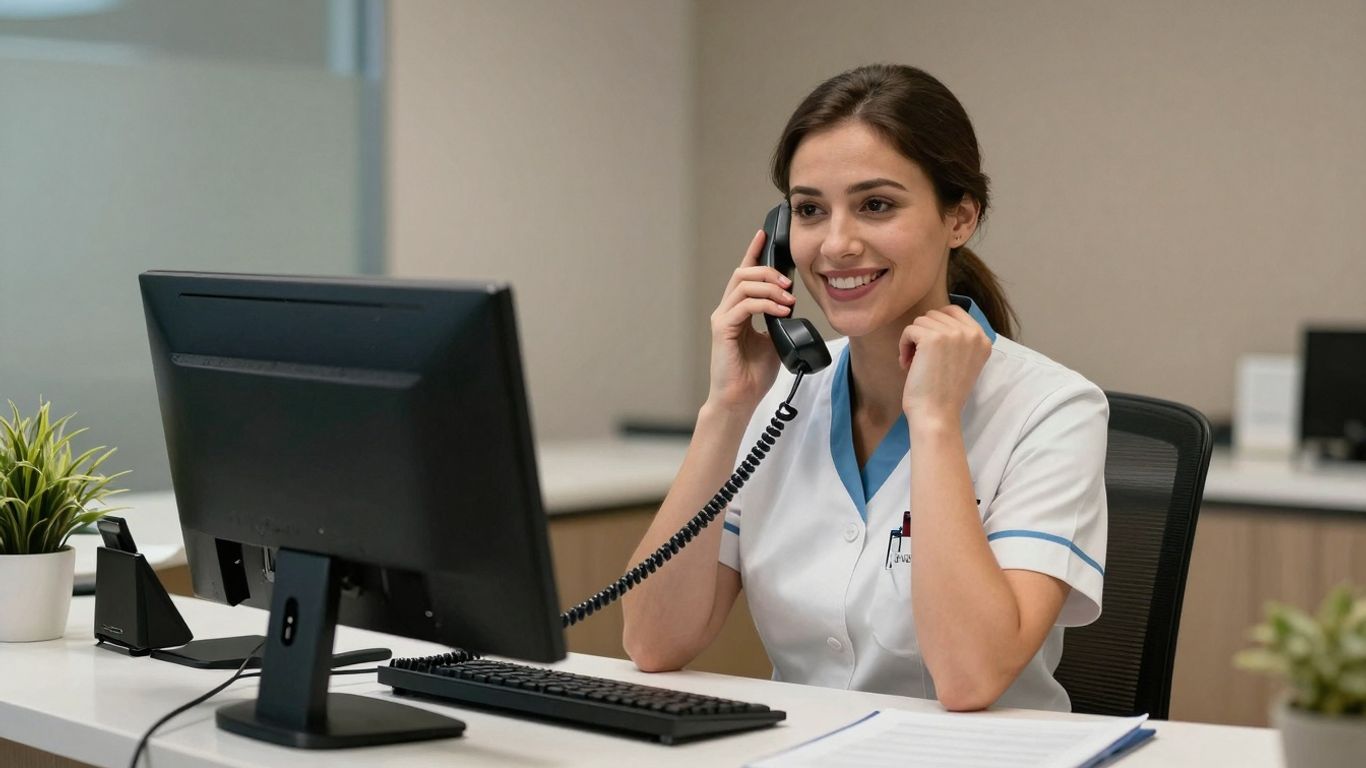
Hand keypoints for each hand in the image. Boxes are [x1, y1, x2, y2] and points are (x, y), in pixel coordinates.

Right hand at [705, 229, 795, 412]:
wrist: (739, 399)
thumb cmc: (753, 374)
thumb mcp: (773, 340)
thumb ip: (777, 319)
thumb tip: (790, 305)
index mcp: (738, 311)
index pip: (744, 275)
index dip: (753, 253)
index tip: (764, 235)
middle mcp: (727, 310)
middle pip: (743, 274)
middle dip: (768, 271)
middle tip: (789, 283)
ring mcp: (722, 318)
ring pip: (743, 285)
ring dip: (769, 287)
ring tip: (789, 299)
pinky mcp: (723, 329)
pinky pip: (744, 306)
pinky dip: (765, 304)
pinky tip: (781, 311)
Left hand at [898, 304, 991, 427]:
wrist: (938, 415)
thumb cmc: (945, 394)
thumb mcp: (964, 362)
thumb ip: (959, 341)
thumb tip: (935, 320)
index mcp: (983, 339)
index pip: (955, 311)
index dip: (936, 325)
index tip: (929, 347)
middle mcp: (972, 333)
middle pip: (935, 315)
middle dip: (923, 334)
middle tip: (921, 359)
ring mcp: (953, 334)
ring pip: (921, 321)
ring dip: (912, 341)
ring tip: (914, 364)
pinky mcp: (932, 338)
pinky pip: (909, 330)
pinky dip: (903, 347)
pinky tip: (907, 365)